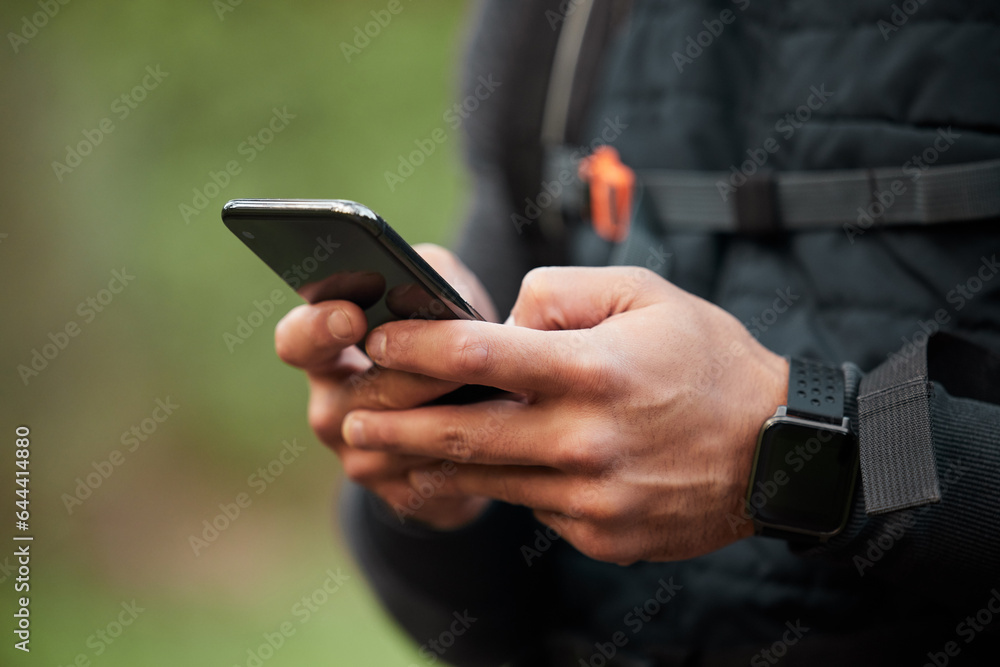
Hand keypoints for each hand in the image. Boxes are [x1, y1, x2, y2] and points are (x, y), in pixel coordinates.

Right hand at [274, 244, 495, 528]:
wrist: (478, 406)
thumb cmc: (448, 330)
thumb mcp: (437, 290)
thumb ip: (426, 278)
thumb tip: (426, 289)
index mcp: (324, 354)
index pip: (297, 341)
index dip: (319, 329)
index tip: (353, 317)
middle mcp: (331, 409)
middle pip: (370, 393)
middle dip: (422, 373)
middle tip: (465, 357)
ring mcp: (361, 458)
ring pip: (409, 437)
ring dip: (457, 412)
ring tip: (504, 388)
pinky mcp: (401, 495)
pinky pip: (438, 474)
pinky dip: (473, 450)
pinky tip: (503, 430)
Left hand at [342, 266, 788, 562]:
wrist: (775, 450)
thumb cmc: (706, 359)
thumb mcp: (645, 294)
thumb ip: (563, 294)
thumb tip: (503, 321)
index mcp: (595, 370)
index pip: (481, 354)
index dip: (419, 347)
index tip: (378, 342)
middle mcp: (588, 438)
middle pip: (466, 434)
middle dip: (397, 426)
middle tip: (350, 421)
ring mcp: (593, 495)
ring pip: (489, 481)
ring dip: (430, 466)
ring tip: (386, 454)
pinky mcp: (601, 534)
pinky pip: (533, 508)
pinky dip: (503, 487)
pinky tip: (480, 473)